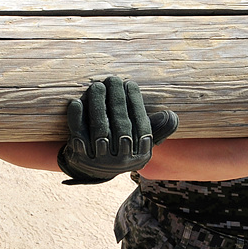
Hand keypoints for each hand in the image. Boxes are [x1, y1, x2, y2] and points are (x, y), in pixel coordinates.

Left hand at [57, 76, 177, 183]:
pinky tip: (77, 102)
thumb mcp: (140, 142)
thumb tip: (171, 115)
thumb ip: (157, 129)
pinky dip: (77, 118)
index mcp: (141, 155)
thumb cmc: (120, 147)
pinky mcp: (80, 157)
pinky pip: (78, 134)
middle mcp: (122, 160)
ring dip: (98, 104)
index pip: (141, 126)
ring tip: (97, 86)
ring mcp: (100, 160)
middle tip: (112, 79)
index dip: (136, 103)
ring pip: (99, 128)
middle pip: (120, 126)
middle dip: (117, 99)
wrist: (91, 169)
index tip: (130, 83)